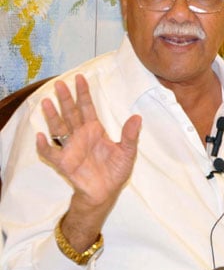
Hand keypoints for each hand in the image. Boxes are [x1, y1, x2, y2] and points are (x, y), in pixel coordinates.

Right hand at [36, 74, 140, 249]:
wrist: (106, 192)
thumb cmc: (115, 171)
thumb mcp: (128, 152)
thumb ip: (131, 136)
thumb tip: (137, 118)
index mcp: (95, 130)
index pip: (87, 108)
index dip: (83, 94)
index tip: (80, 78)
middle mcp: (81, 136)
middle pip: (71, 113)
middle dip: (65, 98)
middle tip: (59, 83)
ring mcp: (71, 148)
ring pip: (58, 128)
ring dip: (52, 116)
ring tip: (47, 102)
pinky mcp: (64, 163)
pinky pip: (51, 153)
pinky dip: (44, 146)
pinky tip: (40, 137)